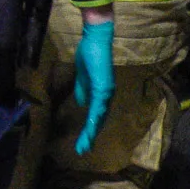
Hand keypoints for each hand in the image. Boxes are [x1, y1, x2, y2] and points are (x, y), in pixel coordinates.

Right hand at [71, 16, 114, 154]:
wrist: (95, 38)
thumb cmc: (89, 53)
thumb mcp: (83, 76)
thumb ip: (83, 90)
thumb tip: (81, 104)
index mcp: (101, 93)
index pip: (96, 114)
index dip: (90, 128)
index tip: (82, 141)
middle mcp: (107, 95)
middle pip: (98, 120)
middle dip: (90, 136)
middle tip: (82, 150)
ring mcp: (106, 92)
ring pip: (99, 117)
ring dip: (91, 132)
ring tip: (84, 145)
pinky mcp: (103, 87)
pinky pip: (98, 107)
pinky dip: (93, 120)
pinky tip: (88, 129)